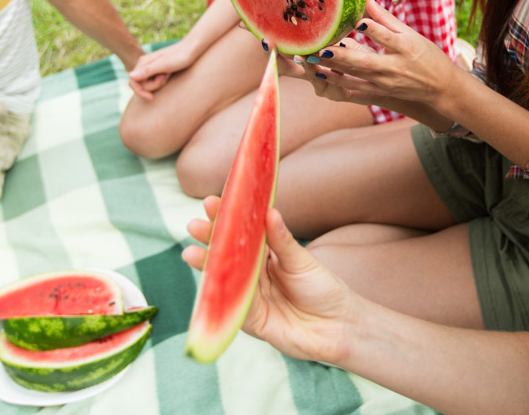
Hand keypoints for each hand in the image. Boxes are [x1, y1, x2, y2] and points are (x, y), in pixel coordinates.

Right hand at [126, 41, 196, 100]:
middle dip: (154, 85)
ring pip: (148, 84)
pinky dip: (161, 82)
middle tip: (166, 76)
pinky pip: (153, 81)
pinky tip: (169, 75)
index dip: (140, 92)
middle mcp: (144, 65)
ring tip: (168, 74)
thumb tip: (130, 76)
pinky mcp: (157, 70)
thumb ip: (147, 71)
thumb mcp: (164, 65)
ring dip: (159, 83)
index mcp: (143, 62)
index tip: (151, 98)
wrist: (191, 49)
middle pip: (141, 85)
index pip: (133, 82)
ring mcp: (150, 68)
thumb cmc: (180, 56)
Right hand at [183, 196, 357, 363]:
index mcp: (267, 253)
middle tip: (194, 224)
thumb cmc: (323, 289)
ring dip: (206, 265)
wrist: (338, 327)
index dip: (227, 217)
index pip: (243, 231)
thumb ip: (282, 241)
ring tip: (190, 252)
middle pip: (228, 253)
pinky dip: (219, 294)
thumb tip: (269, 212)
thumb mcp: (303, 261)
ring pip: (224, 277)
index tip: (212, 201)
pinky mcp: (249, 319)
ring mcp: (249, 295)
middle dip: (210, 239)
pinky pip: (232, 305)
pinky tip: (206, 281)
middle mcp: (254, 272)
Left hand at [288, 0, 464, 114]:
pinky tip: (320, 76)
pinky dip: (338, 84)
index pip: (387, 37)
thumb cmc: (426, 55)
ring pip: (356, 77)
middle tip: (321, 48)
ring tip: (313, 60)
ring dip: (333, 70)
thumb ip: (383, 16)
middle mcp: (395, 67)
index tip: (357, 22)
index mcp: (405, 47)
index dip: (373, 30)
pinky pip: (356, 90)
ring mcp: (386, 83)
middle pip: (366, 62)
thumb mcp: (408, 33)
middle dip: (342, 57)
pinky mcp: (380, 93)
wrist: (441, 87)